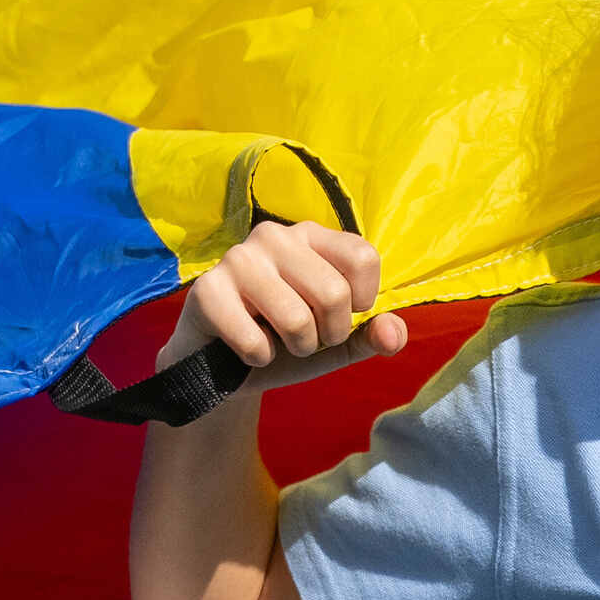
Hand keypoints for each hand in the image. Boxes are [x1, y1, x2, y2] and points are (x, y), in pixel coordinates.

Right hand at [169, 221, 410, 396]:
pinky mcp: (207, 290)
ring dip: (296, 348)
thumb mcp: (338, 341)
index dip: (362, 302)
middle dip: (329, 334)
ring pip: (296, 319)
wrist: (221, 364)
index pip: (362, 257)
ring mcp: (239, 259)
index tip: (342, 315)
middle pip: (334, 293)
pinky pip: (254, 341)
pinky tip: (248, 348)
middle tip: (307, 337)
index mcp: (312, 235)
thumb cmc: (286, 340)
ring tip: (279, 341)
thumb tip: (393, 334)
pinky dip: (259, 358)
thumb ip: (372, 334)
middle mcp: (276, 236)